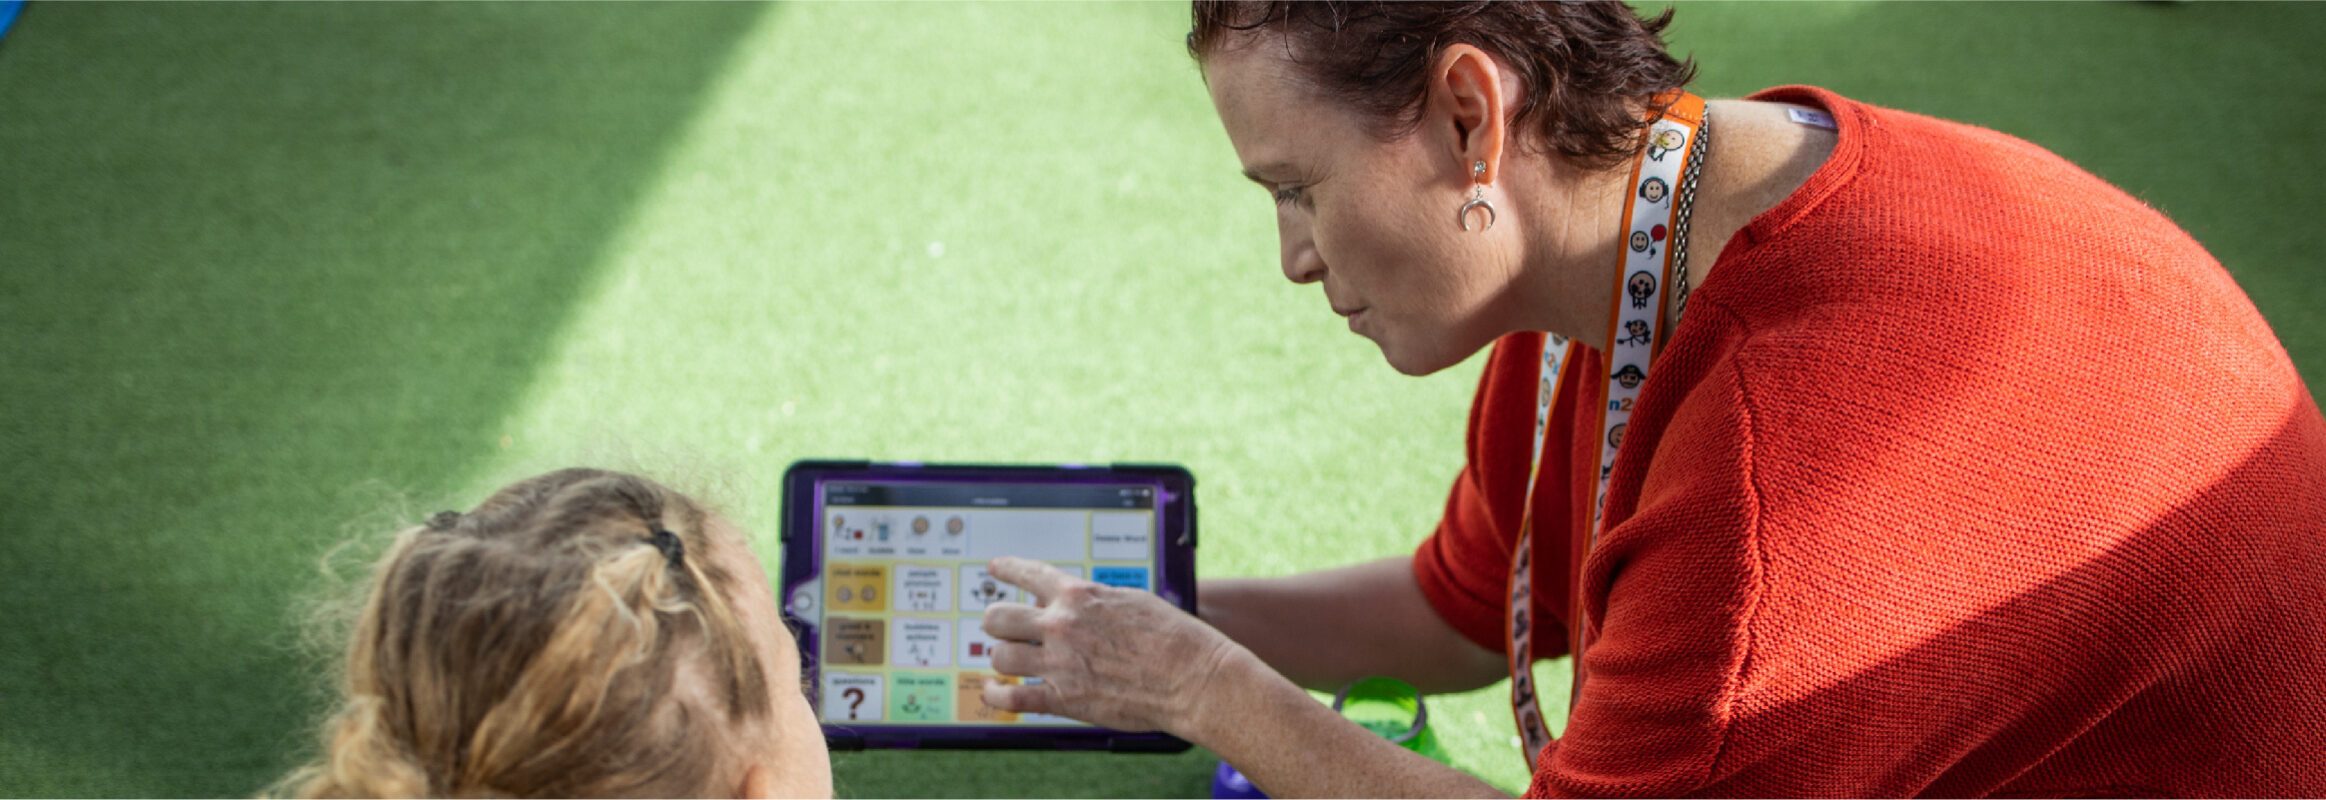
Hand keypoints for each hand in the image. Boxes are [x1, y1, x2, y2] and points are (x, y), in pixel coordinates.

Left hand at [977, 556, 1245, 732]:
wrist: (1191, 678)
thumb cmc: (1173, 637)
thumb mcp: (1132, 601)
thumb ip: (1095, 602)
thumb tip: (1075, 604)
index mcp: (1079, 596)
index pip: (1029, 574)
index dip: (1007, 569)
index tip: (996, 568)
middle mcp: (1062, 625)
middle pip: (998, 618)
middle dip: (997, 622)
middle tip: (1003, 629)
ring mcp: (1059, 663)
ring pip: (999, 657)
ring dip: (1002, 660)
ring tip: (1009, 662)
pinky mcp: (1063, 699)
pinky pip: (1011, 699)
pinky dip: (996, 697)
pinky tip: (995, 693)